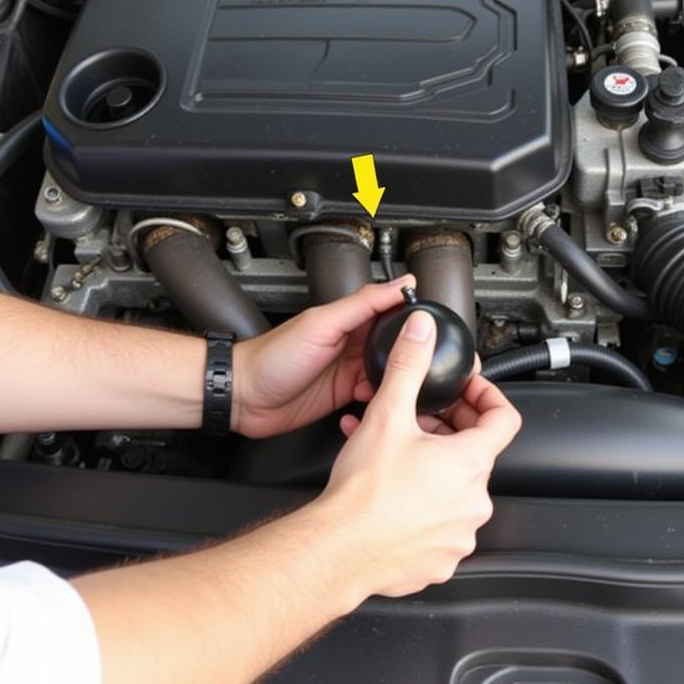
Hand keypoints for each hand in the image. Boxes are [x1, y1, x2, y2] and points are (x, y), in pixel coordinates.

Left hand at [230, 276, 416, 437]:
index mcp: (350, 318)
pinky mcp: (345, 394)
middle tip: (433, 359)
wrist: (245, 397)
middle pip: (396, 343)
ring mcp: (349, 369)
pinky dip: (385, 397)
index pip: (392, 309)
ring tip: (417, 383)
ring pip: (390, 370)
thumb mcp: (322, 323)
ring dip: (401, 376)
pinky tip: (391, 400)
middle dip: (414, 351)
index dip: (415, 314)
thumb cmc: (272, 356)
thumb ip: (363, 303)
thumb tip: (402, 283)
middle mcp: (352, 342)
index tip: (438, 321)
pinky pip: (375, 394)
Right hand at [314, 308, 521, 598]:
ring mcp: (459, 536)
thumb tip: (421, 332)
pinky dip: (422, 507)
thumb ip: (408, 366)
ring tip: (397, 456)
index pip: (505, 418)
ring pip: (455, 491)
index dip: (486, 396)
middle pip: (475, 454)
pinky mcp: (439, 562)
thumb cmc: (363, 494)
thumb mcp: (387, 415)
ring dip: (432, 469)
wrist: (337, 550)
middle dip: (448, 431)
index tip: (466, 392)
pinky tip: (393, 495)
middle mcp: (474, 503)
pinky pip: (439, 526)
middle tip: (419, 421)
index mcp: (470, 464)